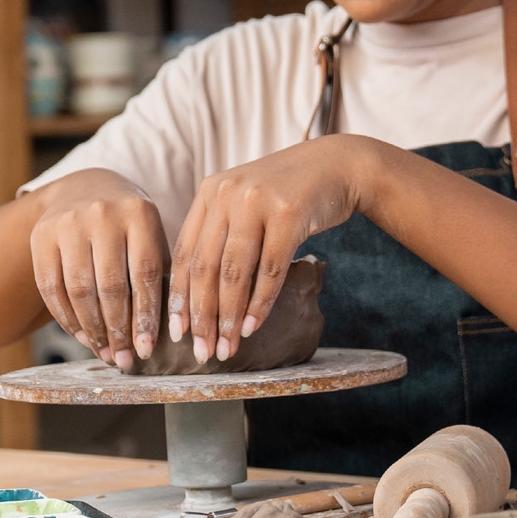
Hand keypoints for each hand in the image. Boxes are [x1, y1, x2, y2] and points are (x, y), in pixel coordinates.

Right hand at [28, 171, 167, 369]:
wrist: (85, 187)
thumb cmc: (130, 225)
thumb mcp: (151, 237)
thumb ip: (159, 276)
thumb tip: (167, 334)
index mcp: (139, 214)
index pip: (145, 274)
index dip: (146, 317)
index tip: (148, 349)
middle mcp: (102, 214)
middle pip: (110, 285)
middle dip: (118, 330)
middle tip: (125, 360)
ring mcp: (67, 223)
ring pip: (79, 290)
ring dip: (92, 329)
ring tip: (105, 353)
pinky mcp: (41, 236)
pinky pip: (50, 288)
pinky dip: (66, 318)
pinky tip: (82, 336)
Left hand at [168, 136, 370, 361]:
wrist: (340, 165)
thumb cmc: (291, 194)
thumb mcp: (248, 203)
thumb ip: (223, 233)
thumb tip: (200, 296)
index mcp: (210, 192)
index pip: (184, 253)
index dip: (179, 297)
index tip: (177, 332)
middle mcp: (227, 194)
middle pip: (205, 266)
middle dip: (201, 316)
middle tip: (200, 352)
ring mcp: (257, 201)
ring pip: (234, 272)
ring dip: (228, 316)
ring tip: (225, 347)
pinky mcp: (289, 213)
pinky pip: (270, 269)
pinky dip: (259, 303)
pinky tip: (251, 327)